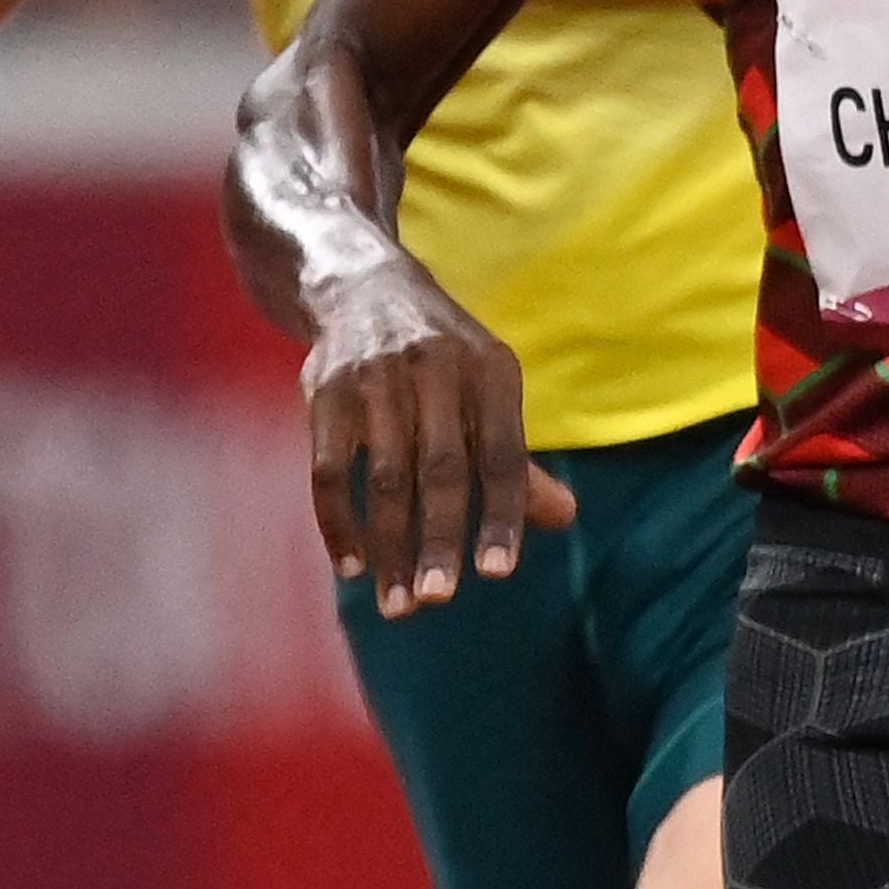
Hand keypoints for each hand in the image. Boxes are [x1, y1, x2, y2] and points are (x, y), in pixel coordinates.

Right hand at [295, 249, 564, 615]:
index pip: (502, 453)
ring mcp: (375, 377)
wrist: (360, 283)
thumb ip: (516, 457)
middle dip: (438, 539)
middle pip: (441, 469)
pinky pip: (329, 469)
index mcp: (489, 370)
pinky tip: (353, 566)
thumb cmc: (441, 356)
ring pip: (385, 476)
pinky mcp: (325, 391)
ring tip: (398, 605)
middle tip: (438, 600)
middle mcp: (435, 368)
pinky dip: (338, 521)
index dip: (502, 513)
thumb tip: (564, 519)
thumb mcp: (487, 388)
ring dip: (390, 545)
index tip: (497, 573)